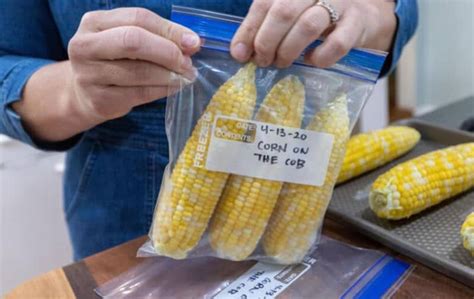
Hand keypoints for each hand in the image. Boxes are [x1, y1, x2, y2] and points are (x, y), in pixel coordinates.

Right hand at [68, 7, 200, 122]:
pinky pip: (140, 94)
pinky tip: (175, 87)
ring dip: (170, 75)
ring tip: (186, 76)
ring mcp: (89, 75)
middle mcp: (85, 46)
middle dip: (168, 52)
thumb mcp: (127, 39)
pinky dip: (163, 90)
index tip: (193, 43)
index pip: (138, 18)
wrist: (84, 94)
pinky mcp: (100, 100)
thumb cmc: (114, 61)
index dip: (170, 30)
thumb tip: (192, 42)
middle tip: (188, 63)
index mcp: (94, 22)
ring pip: (139, 71)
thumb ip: (156, 36)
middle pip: (133, 41)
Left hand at [231, 0, 395, 67]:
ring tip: (281, 62)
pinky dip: (320, 57)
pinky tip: (311, 60)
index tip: (240, 54)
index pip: (264, 2)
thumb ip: (264, 26)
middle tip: (263, 61)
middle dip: (267, 42)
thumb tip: (239, 52)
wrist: (362, 15)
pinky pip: (337, 44)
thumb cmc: (315, 15)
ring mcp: (340, 2)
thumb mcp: (288, 13)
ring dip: (288, 50)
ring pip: (308, 26)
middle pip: (284, 12)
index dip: (248, 30)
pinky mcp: (357, 22)